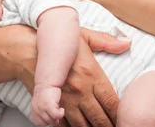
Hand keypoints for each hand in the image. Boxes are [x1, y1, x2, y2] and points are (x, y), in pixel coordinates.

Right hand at [16, 28, 130, 126]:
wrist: (28, 49)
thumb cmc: (56, 42)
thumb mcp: (83, 37)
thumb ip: (106, 41)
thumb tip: (127, 42)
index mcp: (92, 75)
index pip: (112, 103)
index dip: (120, 115)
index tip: (124, 119)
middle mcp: (81, 90)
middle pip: (100, 119)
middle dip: (108, 126)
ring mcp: (66, 100)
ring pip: (84, 125)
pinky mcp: (53, 105)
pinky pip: (66, 125)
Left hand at [31, 84, 63, 125]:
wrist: (47, 82)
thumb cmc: (47, 92)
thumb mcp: (45, 104)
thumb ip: (48, 114)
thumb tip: (56, 123)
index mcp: (34, 110)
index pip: (39, 123)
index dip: (46, 120)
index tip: (51, 115)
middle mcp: (36, 110)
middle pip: (46, 122)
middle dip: (52, 118)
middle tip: (56, 110)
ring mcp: (42, 108)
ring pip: (51, 120)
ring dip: (57, 115)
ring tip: (58, 107)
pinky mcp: (49, 105)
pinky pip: (56, 116)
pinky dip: (60, 114)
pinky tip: (61, 109)